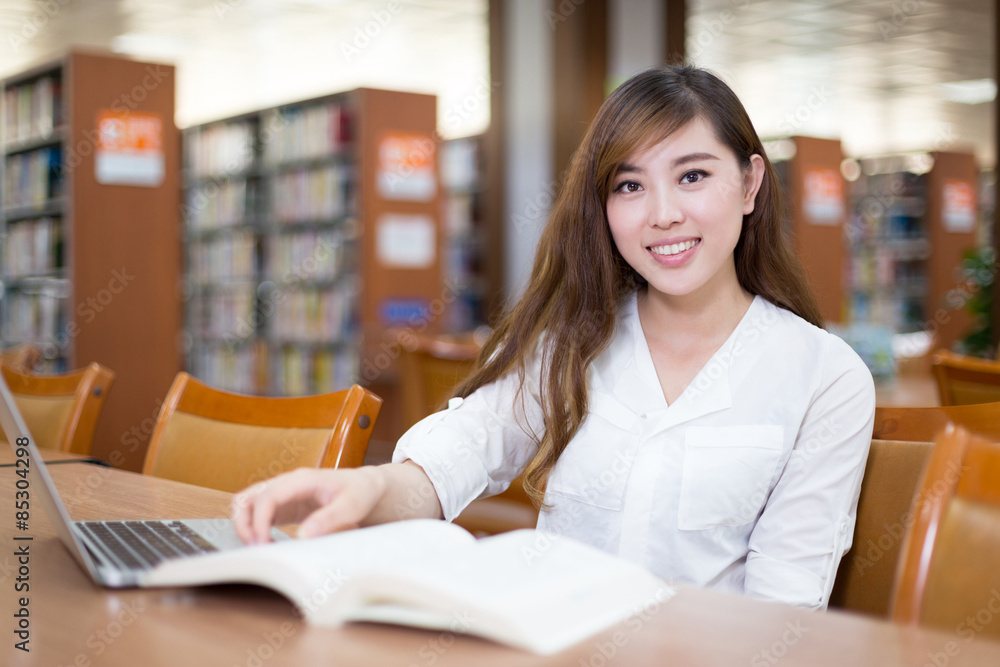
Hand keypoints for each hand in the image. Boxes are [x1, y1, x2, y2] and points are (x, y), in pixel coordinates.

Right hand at [231, 466, 386, 544]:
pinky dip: (255, 527)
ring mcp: (283, 493)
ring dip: (245, 525)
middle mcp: (287, 483)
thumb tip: (302, 536)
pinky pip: (258, 512)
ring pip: (248, 503)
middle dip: (245, 524)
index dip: (260, 521)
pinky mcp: (284, 504)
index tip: (263, 543)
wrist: (364, 486)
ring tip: (259, 547)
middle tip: (257, 548)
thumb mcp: (351, 506)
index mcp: (301, 480)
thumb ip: (328, 519)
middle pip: (249, 498)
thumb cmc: (359, 492)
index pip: (268, 496)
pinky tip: (268, 544)